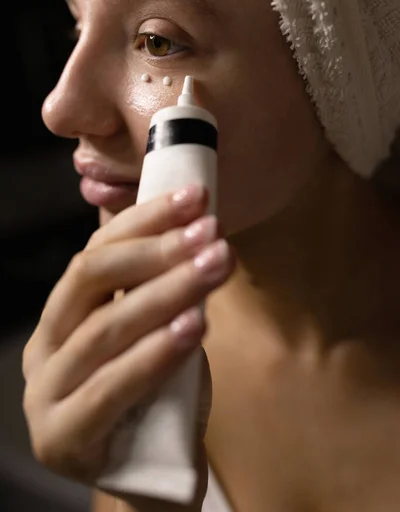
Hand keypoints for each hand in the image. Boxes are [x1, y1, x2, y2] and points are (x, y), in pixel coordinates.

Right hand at [22, 185, 233, 504]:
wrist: (150, 474)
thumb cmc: (156, 396)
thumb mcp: (156, 330)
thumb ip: (156, 286)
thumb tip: (188, 217)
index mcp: (64, 312)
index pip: (98, 250)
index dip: (146, 219)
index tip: (196, 198)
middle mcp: (46, 344)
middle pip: (91, 277)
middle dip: (157, 249)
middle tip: (211, 234)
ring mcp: (47, 393)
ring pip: (104, 328)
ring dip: (167, 292)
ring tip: (215, 267)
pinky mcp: (63, 437)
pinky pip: (110, 387)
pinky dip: (155, 353)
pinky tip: (195, 327)